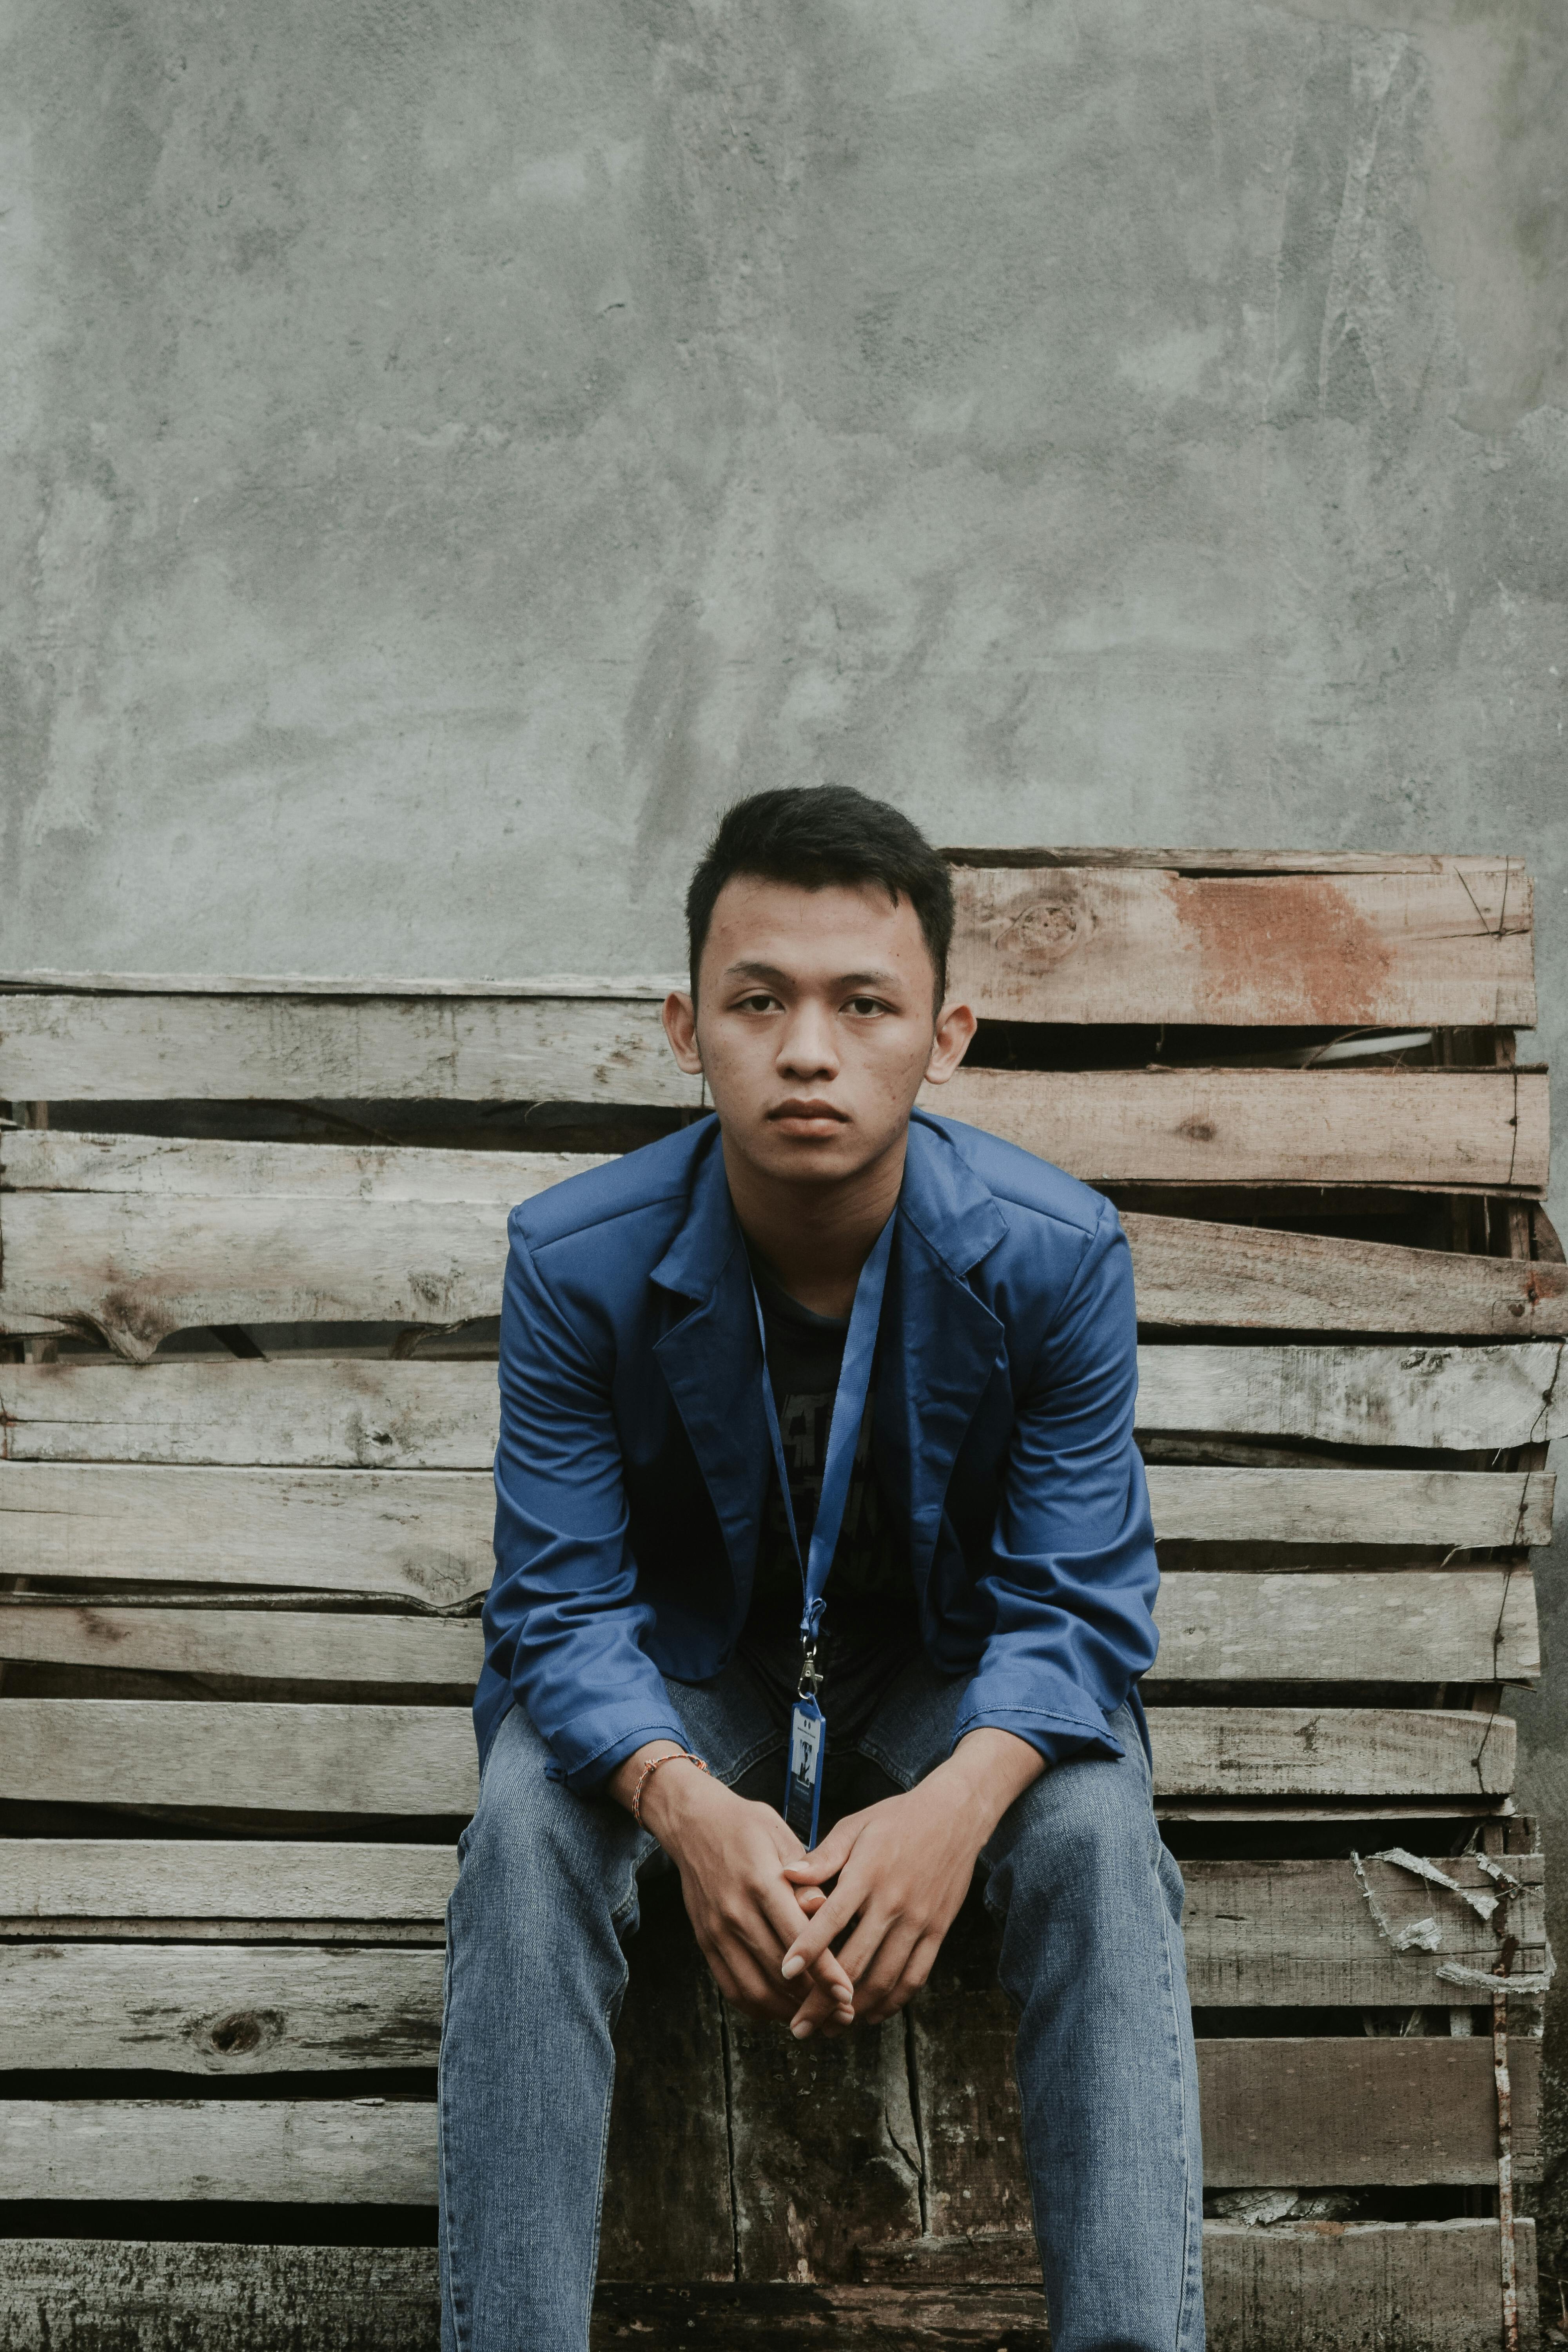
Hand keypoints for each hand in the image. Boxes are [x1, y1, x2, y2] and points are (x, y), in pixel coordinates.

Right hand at [617, 1746, 855, 2030]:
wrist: (693, 1823)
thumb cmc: (747, 1827)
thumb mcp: (783, 1837)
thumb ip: (806, 1876)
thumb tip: (825, 1911)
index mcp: (760, 1882)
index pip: (798, 1938)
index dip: (825, 1972)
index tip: (848, 1995)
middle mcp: (736, 1911)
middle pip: (779, 1971)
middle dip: (815, 1999)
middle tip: (844, 2015)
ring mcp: (716, 1930)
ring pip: (755, 1988)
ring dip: (788, 2010)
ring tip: (817, 2016)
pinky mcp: (705, 1942)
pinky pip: (732, 1988)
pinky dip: (758, 2006)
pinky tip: (782, 2009)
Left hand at [778, 1729, 1044, 2035]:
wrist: (954, 1815)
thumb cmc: (895, 1819)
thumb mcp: (855, 1826)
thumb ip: (822, 1856)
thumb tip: (785, 1874)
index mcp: (867, 1875)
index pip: (831, 1920)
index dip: (807, 1950)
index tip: (784, 1975)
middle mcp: (893, 1902)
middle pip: (855, 1963)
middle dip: (824, 2000)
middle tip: (799, 2027)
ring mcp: (918, 1920)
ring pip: (885, 1978)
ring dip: (856, 2009)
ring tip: (830, 2029)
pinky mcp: (937, 1931)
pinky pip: (915, 1976)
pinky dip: (893, 2001)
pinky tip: (871, 2014)